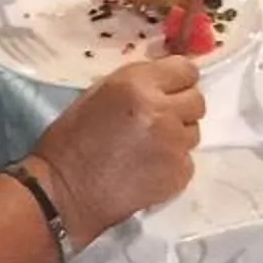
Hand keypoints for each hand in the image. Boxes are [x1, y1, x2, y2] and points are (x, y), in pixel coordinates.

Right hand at [32, 56, 203, 242]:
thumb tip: (164, 81)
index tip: (170, 91)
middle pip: (197, 101)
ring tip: (148, 149)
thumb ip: (137, 84)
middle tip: (156, 122)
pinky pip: (187, 161)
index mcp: (137, 84)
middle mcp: (162, 110)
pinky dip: (172, 164)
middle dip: (180, 109)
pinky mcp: (179, 174)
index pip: (186, 70)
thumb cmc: (72, 140)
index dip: (178, 81)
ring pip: (193, 132)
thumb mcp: (99, 94)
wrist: (65, 192)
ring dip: (177, 137)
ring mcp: (174, 144)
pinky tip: (147, 169)